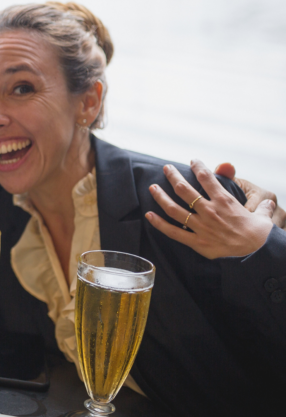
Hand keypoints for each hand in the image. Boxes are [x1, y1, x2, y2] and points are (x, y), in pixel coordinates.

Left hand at [146, 160, 274, 258]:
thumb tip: (268, 201)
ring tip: (152, 187)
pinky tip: (149, 215)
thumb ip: (261, 206)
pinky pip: (173, 232)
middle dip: (173, 176)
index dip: (198, 166)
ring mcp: (200, 226)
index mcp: (224, 201)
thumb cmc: (261, 237)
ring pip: (173, 208)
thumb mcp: (262, 216)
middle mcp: (209, 211)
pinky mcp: (196, 242)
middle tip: (166, 168)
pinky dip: (159, 224)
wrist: (258, 256)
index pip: (207, 178)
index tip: (192, 161)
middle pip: (184, 189)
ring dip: (160, 196)